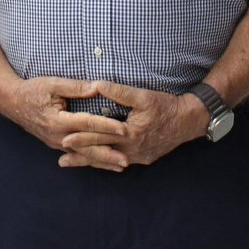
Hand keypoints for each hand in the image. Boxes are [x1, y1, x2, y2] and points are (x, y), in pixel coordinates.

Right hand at [0, 77, 126, 164]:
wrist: (13, 102)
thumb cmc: (33, 90)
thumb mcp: (53, 84)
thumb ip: (76, 87)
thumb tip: (98, 87)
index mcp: (58, 120)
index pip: (88, 124)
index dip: (107, 126)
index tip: (124, 129)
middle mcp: (58, 136)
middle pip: (88, 147)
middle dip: (108, 153)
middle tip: (128, 159)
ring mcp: (57, 143)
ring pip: (83, 155)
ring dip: (103, 162)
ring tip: (121, 167)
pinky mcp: (57, 145)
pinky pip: (77, 155)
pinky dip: (92, 160)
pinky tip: (105, 165)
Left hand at [59, 81, 206, 169]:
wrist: (188, 121)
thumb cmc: (166, 106)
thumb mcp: (143, 96)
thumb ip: (119, 92)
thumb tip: (96, 85)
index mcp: (130, 133)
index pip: (100, 135)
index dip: (81, 137)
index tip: (64, 139)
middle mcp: (132, 149)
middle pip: (101, 153)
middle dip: (80, 155)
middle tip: (61, 159)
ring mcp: (138, 157)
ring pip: (108, 160)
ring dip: (90, 162)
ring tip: (71, 163)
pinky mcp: (143, 159)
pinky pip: (119, 161)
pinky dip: (106, 162)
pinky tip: (97, 163)